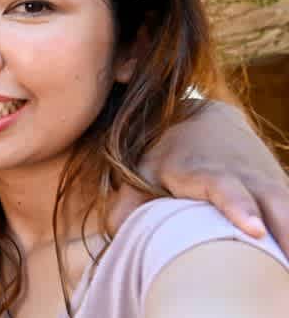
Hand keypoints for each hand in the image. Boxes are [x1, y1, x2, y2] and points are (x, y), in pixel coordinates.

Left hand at [117, 101, 288, 248]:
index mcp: (207, 172)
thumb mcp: (141, 172)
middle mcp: (246, 177)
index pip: (228, 190)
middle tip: (287, 267)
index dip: (240, 209)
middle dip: (286, 234)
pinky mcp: (284, 191)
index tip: (254, 231)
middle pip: (276, 204)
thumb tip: (116, 233)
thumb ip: (128, 204)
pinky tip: (288, 261)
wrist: (204, 120)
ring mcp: (271, 183)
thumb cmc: (166, 155)